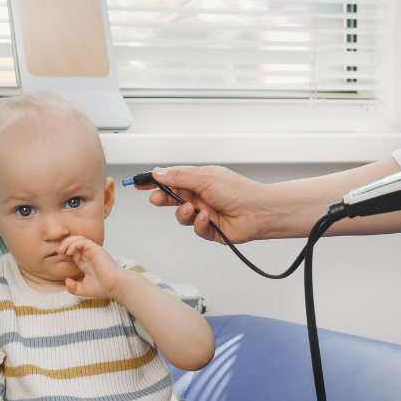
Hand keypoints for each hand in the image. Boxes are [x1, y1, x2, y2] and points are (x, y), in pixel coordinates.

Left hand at [58, 235, 135, 299]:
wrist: (114, 286)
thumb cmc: (103, 288)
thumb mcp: (83, 290)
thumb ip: (73, 288)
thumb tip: (66, 281)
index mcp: (85, 262)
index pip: (73, 251)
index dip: (64, 252)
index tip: (58, 258)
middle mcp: (88, 255)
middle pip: (74, 242)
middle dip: (64, 244)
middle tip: (58, 252)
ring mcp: (92, 251)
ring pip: (78, 239)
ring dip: (68, 242)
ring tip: (62, 250)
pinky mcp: (95, 249)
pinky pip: (83, 241)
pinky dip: (74, 243)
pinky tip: (69, 251)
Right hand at [139, 166, 270, 243]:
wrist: (259, 212)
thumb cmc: (240, 191)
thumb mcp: (205, 179)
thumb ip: (179, 177)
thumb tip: (159, 172)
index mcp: (200, 179)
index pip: (172, 178)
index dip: (156, 180)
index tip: (141, 182)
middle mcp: (201, 195)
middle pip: (173, 197)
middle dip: (163, 198)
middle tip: (156, 199)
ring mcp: (204, 212)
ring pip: (182, 216)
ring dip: (184, 214)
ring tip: (193, 209)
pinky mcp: (210, 229)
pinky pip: (195, 229)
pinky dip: (199, 224)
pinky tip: (207, 219)